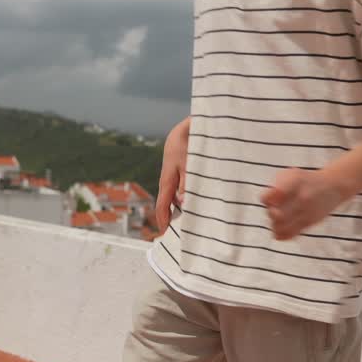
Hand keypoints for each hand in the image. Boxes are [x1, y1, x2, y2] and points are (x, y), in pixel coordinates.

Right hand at [155, 117, 189, 233]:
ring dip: (183, 209)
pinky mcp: (183, 172)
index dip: (163, 222)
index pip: (162, 206)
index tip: (165, 236)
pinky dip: (189, 198)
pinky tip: (199, 203)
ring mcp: (175, 176)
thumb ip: (187, 183)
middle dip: (173, 219)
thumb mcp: (189, 164)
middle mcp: (169, 181)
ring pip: (177, 198)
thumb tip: (184, 203)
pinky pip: (184, 190)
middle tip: (180, 235)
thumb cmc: (188, 143)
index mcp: (167, 181)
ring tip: (192, 223)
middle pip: (169, 204)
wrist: (189, 126)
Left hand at [261, 168, 346, 239]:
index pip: (271, 197)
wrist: (334, 185)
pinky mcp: (310, 222)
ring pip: (282, 226)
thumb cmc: (306, 180)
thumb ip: (276, 185)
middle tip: (274, 210)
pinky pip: (291, 233)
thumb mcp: (292, 174)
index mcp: (294, 183)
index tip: (270, 198)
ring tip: (277, 220)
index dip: (266, 200)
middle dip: (270, 214)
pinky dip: (281, 235)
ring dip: (275, 225)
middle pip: (276, 214)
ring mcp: (306, 211)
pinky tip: (279, 231)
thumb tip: (266, 202)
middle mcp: (301, 197)